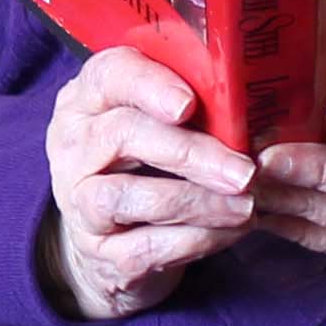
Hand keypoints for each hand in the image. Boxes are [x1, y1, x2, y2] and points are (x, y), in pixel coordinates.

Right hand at [39, 47, 261, 324]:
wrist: (108, 242)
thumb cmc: (144, 166)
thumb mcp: (156, 125)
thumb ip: (189, 106)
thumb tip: (253, 105)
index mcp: (88, 100)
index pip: (109, 74)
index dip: (150, 86)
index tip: (189, 104)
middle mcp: (72, 145)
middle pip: (123, 134)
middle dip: (191, 153)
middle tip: (244, 172)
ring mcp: (77, 201)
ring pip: (127, 195)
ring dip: (197, 202)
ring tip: (246, 206)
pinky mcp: (95, 250)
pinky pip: (145, 245)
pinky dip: (195, 239)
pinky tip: (230, 232)